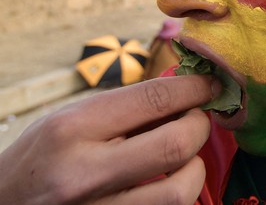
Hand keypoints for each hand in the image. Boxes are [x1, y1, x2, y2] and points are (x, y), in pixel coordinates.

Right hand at [0, 75, 218, 203]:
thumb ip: (126, 107)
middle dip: (200, 125)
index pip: (154, 99)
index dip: (195, 88)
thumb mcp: (70, 119)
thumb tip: (186, 90)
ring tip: (182, 156)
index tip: (210, 84)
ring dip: (194, 167)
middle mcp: (84, 173)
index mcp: (73, 129)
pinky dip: (178, 193)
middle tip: (198, 118)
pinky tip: (167, 180)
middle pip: (177, 144)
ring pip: (181, 190)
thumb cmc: (42, 156)